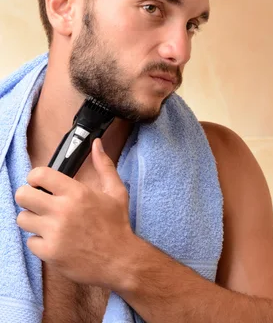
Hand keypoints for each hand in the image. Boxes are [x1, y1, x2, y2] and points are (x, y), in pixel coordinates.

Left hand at [15, 139, 133, 288]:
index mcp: (76, 192)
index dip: (35, 177)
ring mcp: (54, 233)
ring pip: (22, 219)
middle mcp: (62, 211)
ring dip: (32, 219)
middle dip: (28, 197)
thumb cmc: (117, 224)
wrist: (120, 260)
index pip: (39, 175)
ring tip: (46, 222)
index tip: (41, 184)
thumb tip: (96, 143)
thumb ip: (104, 165)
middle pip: (22, 195)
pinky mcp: (50, 253)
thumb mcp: (115, 191)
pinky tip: (54, 240)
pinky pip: (30, 242)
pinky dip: (40, 241)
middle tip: (39, 202)